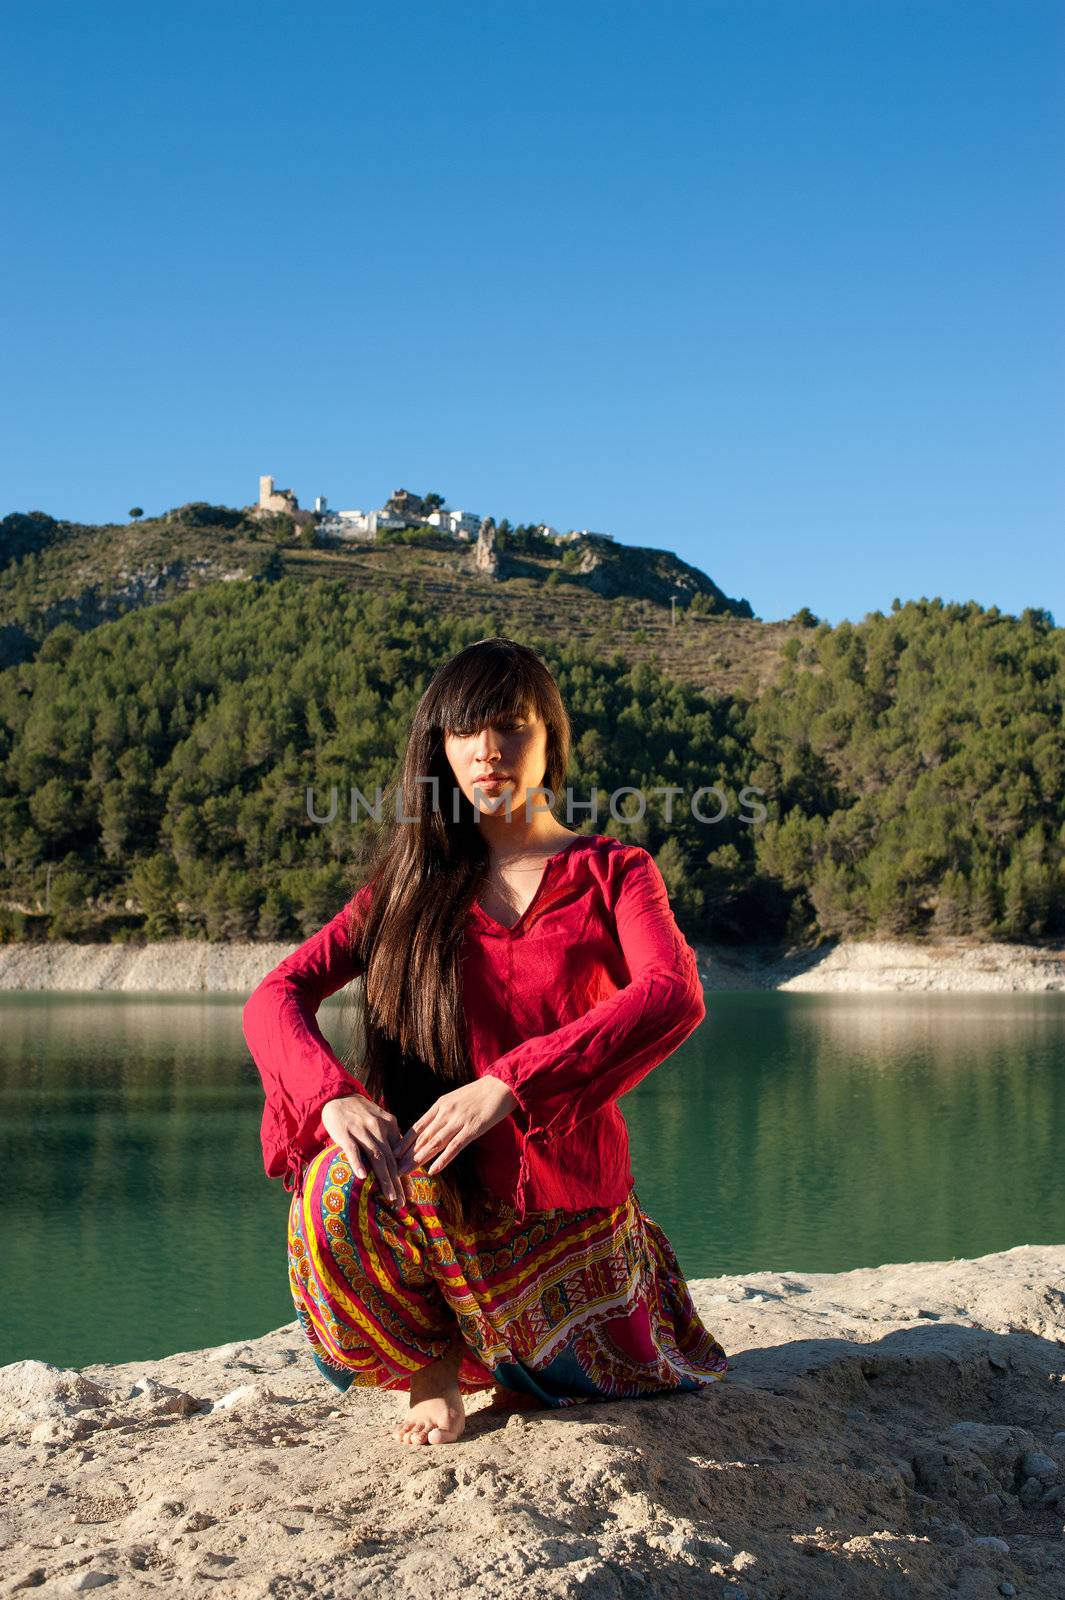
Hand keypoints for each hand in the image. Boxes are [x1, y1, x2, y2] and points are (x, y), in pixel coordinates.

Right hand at [320, 1093, 405, 1205]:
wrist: (338, 1096)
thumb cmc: (361, 1113)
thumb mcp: (380, 1121)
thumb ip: (390, 1138)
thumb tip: (401, 1160)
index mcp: (390, 1126)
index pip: (401, 1155)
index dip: (406, 1175)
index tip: (411, 1194)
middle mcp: (378, 1128)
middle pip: (391, 1159)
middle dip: (398, 1183)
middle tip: (402, 1203)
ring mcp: (362, 1130)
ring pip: (376, 1157)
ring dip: (384, 1178)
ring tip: (390, 1197)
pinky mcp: (345, 1132)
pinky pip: (352, 1149)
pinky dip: (358, 1163)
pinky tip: (362, 1177)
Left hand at [393, 1077, 519, 1177]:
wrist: (501, 1084)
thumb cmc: (480, 1093)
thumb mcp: (456, 1099)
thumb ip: (444, 1113)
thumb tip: (431, 1128)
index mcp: (440, 1105)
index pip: (417, 1126)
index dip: (404, 1141)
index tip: (392, 1153)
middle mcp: (446, 1113)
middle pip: (422, 1137)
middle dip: (406, 1154)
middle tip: (394, 1168)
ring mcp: (458, 1121)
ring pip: (434, 1143)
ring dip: (418, 1159)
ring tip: (406, 1171)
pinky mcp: (472, 1129)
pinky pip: (454, 1146)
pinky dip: (442, 1159)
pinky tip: (432, 1170)